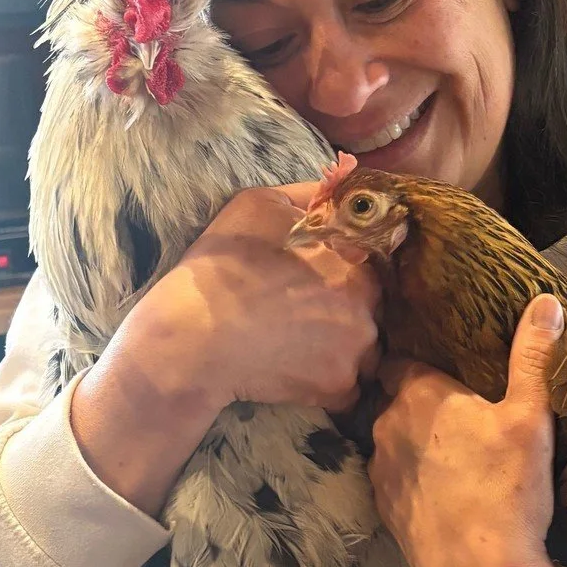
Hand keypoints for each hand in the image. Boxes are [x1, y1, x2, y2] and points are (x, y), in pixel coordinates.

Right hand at [69, 182, 378, 516]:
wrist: (189, 344)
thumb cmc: (221, 270)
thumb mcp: (258, 206)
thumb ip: (312, 192)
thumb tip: (346, 177)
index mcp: (356, 258)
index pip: (377, 256)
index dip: (347, 262)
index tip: (318, 272)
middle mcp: (369, 306)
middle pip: (375, 303)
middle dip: (348, 303)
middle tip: (303, 307)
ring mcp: (358, 351)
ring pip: (368, 345)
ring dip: (345, 343)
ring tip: (300, 339)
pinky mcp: (340, 389)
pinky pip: (353, 384)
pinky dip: (332, 378)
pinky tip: (298, 365)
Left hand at [370, 295, 566, 566]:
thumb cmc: (507, 489)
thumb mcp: (531, 416)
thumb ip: (533, 356)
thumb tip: (546, 300)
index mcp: (417, 394)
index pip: (400, 360)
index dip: (417, 357)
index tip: (440, 361)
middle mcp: (386, 426)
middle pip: (395, 400)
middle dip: (418, 400)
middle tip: (457, 407)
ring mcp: (380, 471)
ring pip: (392, 441)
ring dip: (412, 441)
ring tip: (451, 451)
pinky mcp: (383, 510)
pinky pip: (394, 479)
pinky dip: (411, 478)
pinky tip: (441, 489)